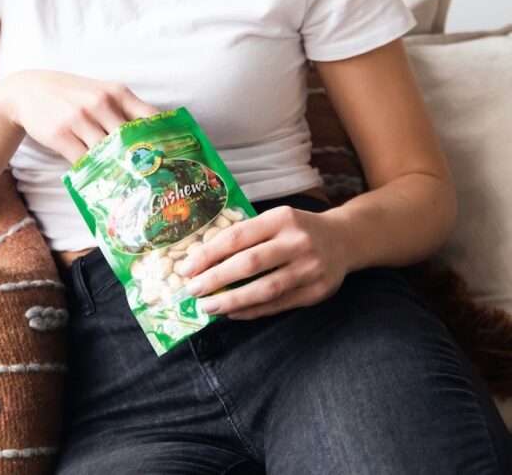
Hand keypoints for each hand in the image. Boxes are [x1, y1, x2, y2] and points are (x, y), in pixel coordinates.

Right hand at [0, 70, 159, 164]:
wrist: (28, 90)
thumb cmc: (72, 94)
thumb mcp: (101, 92)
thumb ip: (124, 111)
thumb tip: (153, 138)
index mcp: (117, 92)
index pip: (149, 117)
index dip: (163, 140)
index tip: (172, 158)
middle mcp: (101, 103)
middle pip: (130, 140)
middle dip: (141, 161)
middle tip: (153, 180)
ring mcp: (80, 119)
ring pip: (107, 153)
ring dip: (117, 171)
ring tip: (129, 186)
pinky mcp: (60, 135)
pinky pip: (83, 161)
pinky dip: (93, 172)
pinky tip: (100, 180)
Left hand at [181, 205, 348, 319]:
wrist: (344, 240)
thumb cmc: (299, 229)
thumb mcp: (277, 219)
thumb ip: (248, 235)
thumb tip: (205, 260)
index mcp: (282, 218)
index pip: (238, 236)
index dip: (209, 253)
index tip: (187, 268)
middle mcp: (297, 242)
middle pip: (249, 263)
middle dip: (216, 278)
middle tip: (192, 290)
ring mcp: (309, 268)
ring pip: (264, 289)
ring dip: (232, 300)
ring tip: (208, 306)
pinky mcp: (316, 292)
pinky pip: (278, 305)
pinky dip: (252, 311)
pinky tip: (233, 312)